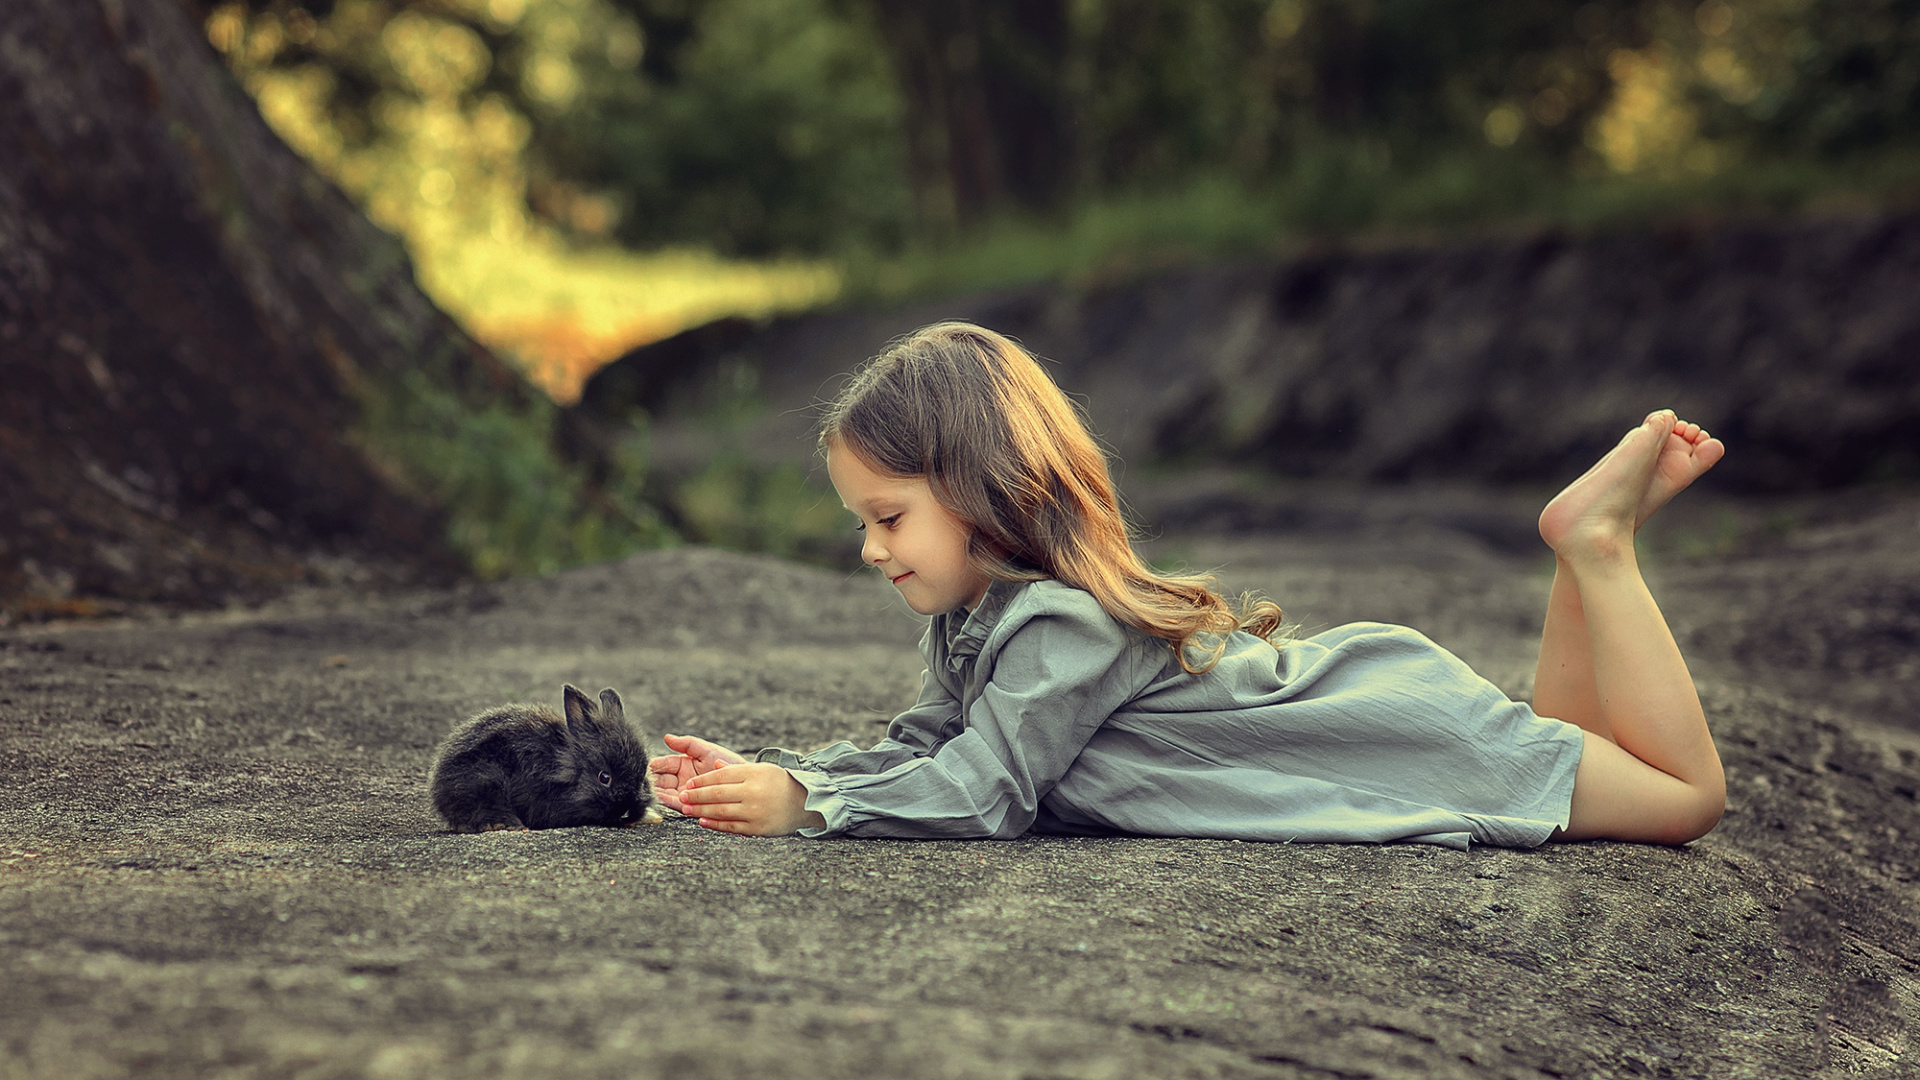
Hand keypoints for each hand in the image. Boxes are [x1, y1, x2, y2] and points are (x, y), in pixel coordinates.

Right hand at [648, 733, 745, 814]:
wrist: (745, 780)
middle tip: (646, 779)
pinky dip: (667, 801)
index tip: (649, 765)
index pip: (664, 764)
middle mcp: (682, 780)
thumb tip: (667, 737)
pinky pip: (676, 804)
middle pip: (661, 780)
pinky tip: (661, 797)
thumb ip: (687, 744)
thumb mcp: (706, 750)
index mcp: (683, 765)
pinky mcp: (691, 805)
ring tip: (651, 789)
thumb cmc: (728, 763)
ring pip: (665, 792)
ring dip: (657, 791)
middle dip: (653, 779)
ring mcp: (685, 793)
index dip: (655, 765)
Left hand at [677, 763, 825, 836]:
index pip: (720, 776)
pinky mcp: (757, 828)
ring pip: (720, 811)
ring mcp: (755, 811)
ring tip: (686, 809)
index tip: (689, 784)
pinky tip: (702, 820)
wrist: (805, 803)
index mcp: (754, 773)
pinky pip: (730, 826)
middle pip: (717, 793)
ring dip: (700, 810)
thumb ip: (736, 769)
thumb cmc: (780, 783)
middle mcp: (754, 792)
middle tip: (682, 797)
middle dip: (696, 796)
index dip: (702, 781)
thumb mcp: (761, 770)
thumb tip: (713, 766)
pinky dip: (714, 824)